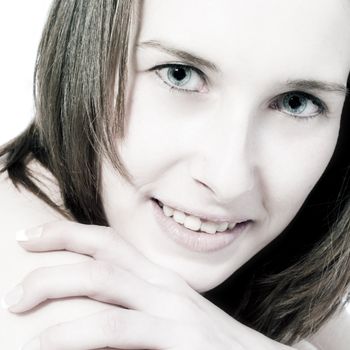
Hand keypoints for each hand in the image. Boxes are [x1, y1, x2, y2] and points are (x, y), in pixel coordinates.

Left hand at [4, 221, 293, 348]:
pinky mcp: (179, 339)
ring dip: (55, 287)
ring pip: (105, 283)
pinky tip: (49, 342)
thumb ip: (136, 307)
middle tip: (14, 289)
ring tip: (19, 306)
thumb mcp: (170, 317)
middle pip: (101, 256)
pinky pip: (118, 330)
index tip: (31, 237)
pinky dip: (78, 333)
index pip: (108, 242)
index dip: (67, 233)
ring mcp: (172, 309)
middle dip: (53, 259)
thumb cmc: (211, 344)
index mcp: (160, 278)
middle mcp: (164, 285)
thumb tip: (88, 315)